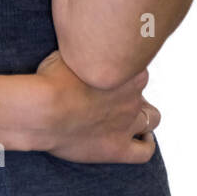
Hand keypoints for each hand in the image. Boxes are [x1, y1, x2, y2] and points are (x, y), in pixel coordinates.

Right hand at [34, 49, 159, 163]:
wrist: (44, 110)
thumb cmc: (51, 78)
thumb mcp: (70, 51)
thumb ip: (87, 51)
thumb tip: (85, 44)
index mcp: (127, 70)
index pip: (136, 63)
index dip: (123, 67)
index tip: (109, 70)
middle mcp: (133, 96)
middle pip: (142, 89)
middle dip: (130, 91)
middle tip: (110, 93)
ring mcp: (128, 123)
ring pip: (152, 118)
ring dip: (144, 116)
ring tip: (130, 116)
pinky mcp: (118, 148)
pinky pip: (144, 151)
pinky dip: (146, 144)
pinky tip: (142, 139)